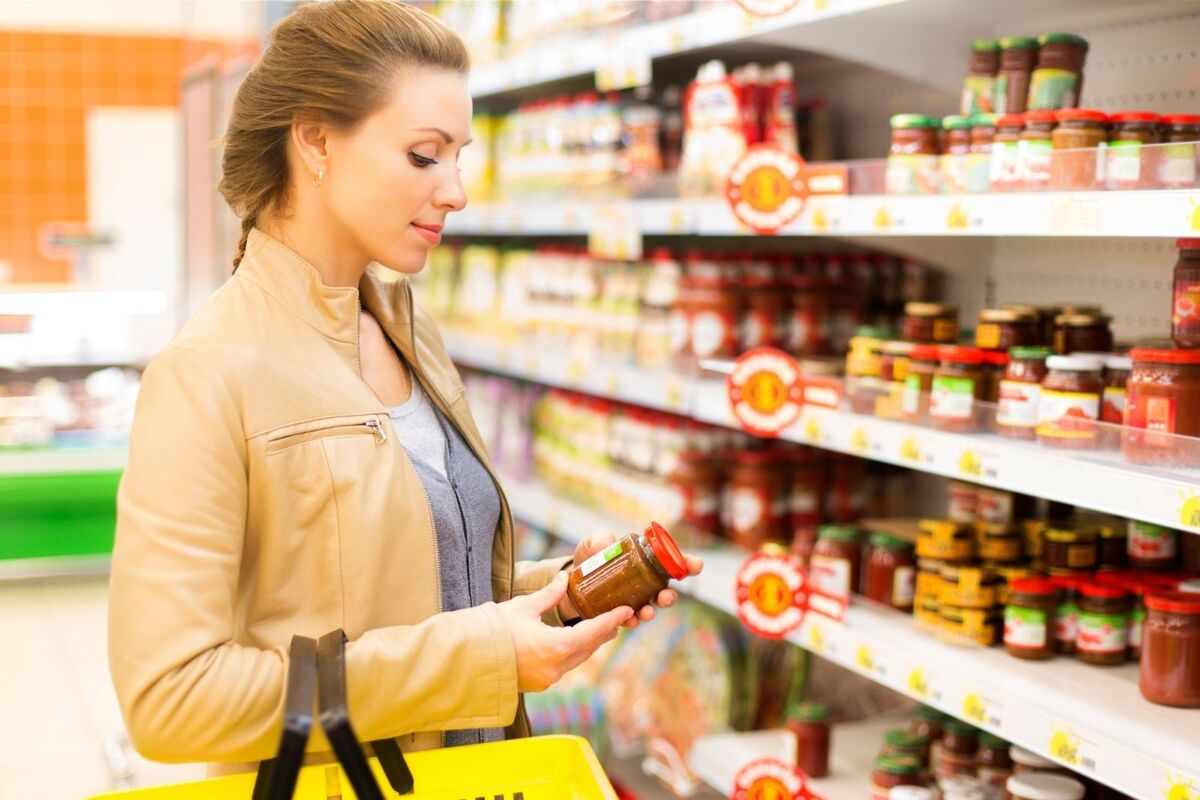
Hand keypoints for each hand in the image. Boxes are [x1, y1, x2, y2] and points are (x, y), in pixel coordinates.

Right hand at [497, 572, 632, 692]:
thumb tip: (564, 578)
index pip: (594, 631)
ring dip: (589, 643)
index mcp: (557, 646)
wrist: (468, 658)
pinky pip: (564, 666)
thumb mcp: (524, 607)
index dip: (612, 619)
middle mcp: (557, 666)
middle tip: (616, 617)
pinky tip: (574, 643)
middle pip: (589, 647)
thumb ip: (550, 595)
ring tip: (600, 629)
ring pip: (577, 658)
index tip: (626, 610)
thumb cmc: (494, 629)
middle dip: (603, 631)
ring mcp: (548, 678)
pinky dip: (573, 653)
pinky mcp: (539, 683)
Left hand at [558, 529, 704, 628]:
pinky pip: (630, 619)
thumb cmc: (591, 557)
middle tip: (665, 597)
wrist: (571, 579)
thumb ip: (600, 539)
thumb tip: (604, 547)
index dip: (687, 564)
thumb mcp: (594, 543)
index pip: (671, 562)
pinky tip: (629, 620)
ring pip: (651, 608)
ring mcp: (634, 600)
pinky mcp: (619, 613)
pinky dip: (631, 621)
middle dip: (670, 596)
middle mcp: (644, 582)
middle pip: (665, 591)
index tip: (697, 565)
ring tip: (646, 613)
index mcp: (645, 560)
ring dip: (651, 612)